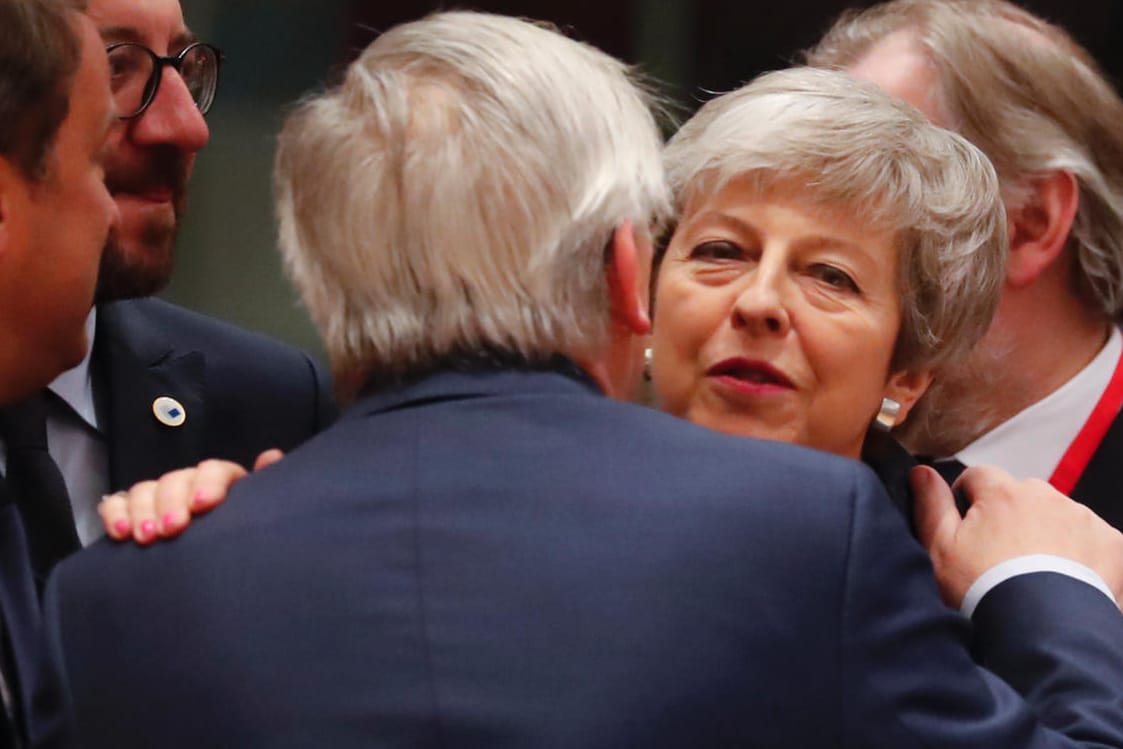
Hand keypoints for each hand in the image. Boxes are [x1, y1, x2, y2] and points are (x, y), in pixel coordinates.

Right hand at [99, 448, 283, 544]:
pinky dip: (115, 514)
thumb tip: (271, 456)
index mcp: (222, 482)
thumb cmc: (239, 538)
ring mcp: (158, 497)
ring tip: (146, 538)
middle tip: (172, 530)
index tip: (202, 505)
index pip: (214, 469)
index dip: (208, 483)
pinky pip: (115, 503)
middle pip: (176, 479)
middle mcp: (189, 485)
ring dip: (142, 511)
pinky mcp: (130, 513)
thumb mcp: (256, 512)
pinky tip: (119, 534)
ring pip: (145, 489)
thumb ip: (264, 486)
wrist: (214, 575)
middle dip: (171, 503)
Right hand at [911, 463, 1122, 608]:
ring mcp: (1082, 519)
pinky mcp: (1112, 543)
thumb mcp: (940, 549)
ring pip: (1057, 516)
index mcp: (1003, 493)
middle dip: (1012, 518)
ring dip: (1046, 534)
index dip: (969, 500)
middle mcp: (1045, 497)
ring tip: (1036, 574)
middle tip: (1003, 559)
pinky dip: (1081, 553)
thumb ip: (931, 504)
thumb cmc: (986, 590)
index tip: (969, 530)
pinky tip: (1064, 579)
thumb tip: (921, 473)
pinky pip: (1092, 538)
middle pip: (1021, 496)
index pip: (979, 477)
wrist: (1041, 633)